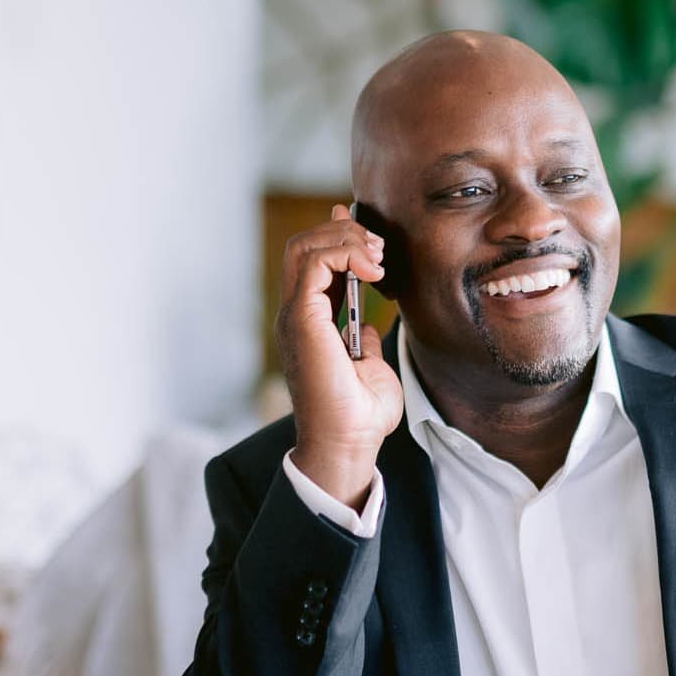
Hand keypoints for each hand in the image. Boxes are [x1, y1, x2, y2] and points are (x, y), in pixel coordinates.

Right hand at [275, 203, 404, 508]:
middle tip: (380, 247)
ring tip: (377, 255)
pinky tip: (372, 271)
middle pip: (304, 246)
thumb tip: (366, 323)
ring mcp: (295, 316)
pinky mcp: (302, 320)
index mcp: (309, 324)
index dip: (339, 238)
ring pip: (303, 247)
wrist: (349, 442)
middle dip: (344, 233)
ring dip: (345, 240)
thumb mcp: (370, 367)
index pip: (312, 263)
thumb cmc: (360, 416)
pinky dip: (343, 255)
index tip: (372, 238)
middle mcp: (297, 315)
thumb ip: (363, 342)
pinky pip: (312, 264)